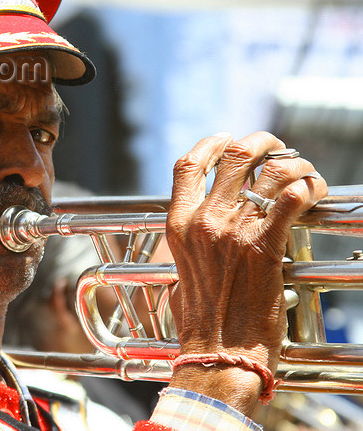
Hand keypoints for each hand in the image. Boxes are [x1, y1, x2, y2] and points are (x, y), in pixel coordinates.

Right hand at [165, 131, 327, 413]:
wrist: (216, 353)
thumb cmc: (200, 320)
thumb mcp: (181, 271)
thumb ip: (191, 243)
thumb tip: (205, 229)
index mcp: (178, 224)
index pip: (188, 165)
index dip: (211, 143)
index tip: (227, 139)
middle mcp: (203, 220)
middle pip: (235, 156)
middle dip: (262, 142)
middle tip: (277, 148)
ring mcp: (233, 232)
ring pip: (270, 171)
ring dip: (294, 163)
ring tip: (303, 170)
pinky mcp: (264, 247)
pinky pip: (291, 200)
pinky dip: (307, 188)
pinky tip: (313, 191)